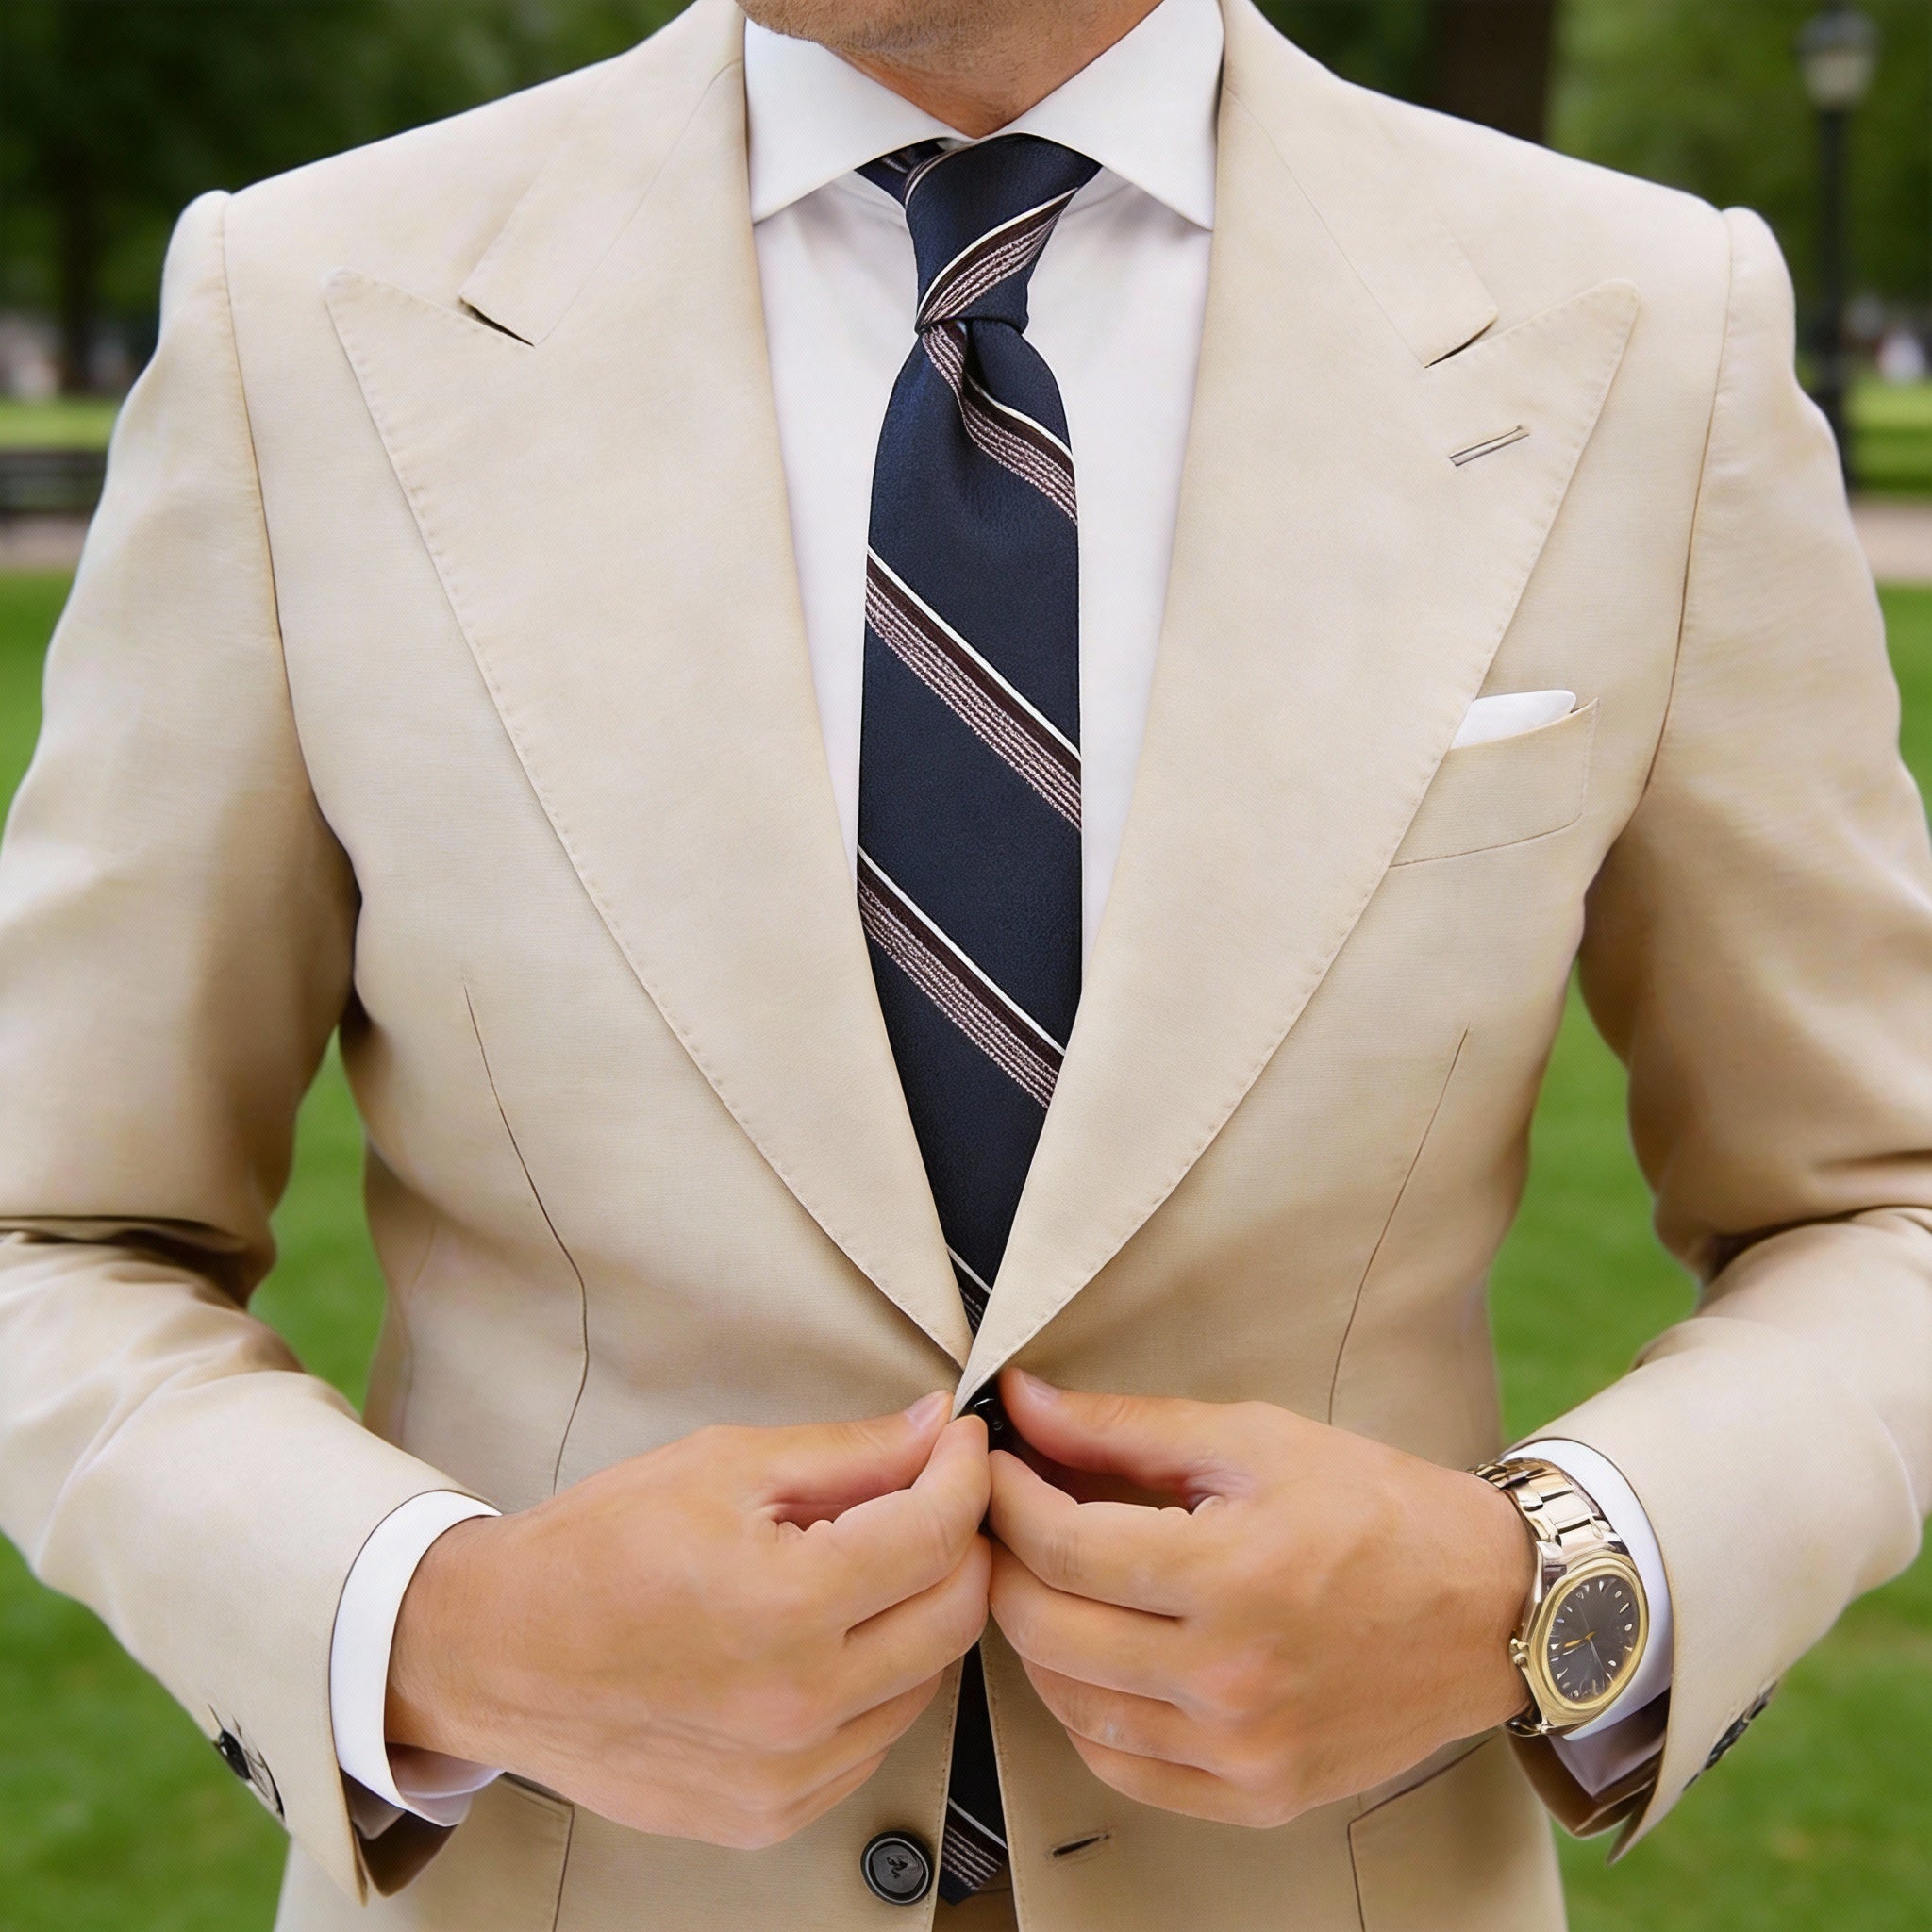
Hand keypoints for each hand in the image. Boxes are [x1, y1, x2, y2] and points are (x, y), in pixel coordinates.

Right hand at [387, 1394, 990, 1847]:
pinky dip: (876, 1682)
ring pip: (926, 1681)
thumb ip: (848, 1453)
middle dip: (960, 1541)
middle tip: (929, 1496)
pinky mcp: (771, 1813)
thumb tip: (933, 1430)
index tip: (960, 1445)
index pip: (937, 1534)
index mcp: (784, 1606)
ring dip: (919, 1613)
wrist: (497, 1653)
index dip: (965, 1474)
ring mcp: (786, 1774)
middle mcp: (796, 1705)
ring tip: (863, 1566)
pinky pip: (874, 1740)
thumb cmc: (593, 1554)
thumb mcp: (723, 1465)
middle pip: (955, 1615)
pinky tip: (828, 1638)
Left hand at [986, 1370, 1531, 1827]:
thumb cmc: (1379, 1510)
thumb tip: (1025, 1403)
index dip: (1007, 1498)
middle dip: (1005, 1562)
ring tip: (1046, 1580)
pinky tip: (1093, 1658)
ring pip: (1070, 1706)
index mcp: (1233, 1576)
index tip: (994, 1464)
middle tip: (1005, 1518)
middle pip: (1048, 1629)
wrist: (1490, 1608)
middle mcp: (1231, 1678)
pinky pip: (1122, 1769)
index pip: (1063, 1546)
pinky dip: (1085, 1713)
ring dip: (1035, 1638)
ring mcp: (1243, 1749)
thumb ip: (1126, 1427)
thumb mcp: (1255, 1440)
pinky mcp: (1257, 1795)